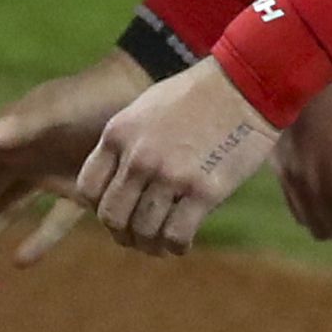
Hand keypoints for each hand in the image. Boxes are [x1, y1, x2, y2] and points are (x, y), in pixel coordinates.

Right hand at [0, 49, 150, 269]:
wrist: (137, 94)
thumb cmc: (89, 97)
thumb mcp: (54, 109)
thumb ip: (17, 127)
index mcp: (9, 136)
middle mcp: (21, 157)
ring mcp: (47, 175)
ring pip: (8, 210)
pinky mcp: (76, 190)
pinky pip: (52, 220)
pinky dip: (38, 239)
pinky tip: (20, 261)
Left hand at [78, 58, 278, 255]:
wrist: (243, 84)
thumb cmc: (196, 94)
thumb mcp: (146, 107)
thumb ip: (127, 141)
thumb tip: (116, 179)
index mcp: (119, 134)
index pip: (87, 190)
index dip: (99, 207)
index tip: (119, 209)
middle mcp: (139, 157)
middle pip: (112, 217)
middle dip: (122, 233)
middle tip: (137, 235)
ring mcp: (171, 175)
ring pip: (143, 232)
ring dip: (150, 245)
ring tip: (161, 242)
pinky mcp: (203, 191)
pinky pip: (176, 236)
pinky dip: (175, 246)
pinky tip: (182, 242)